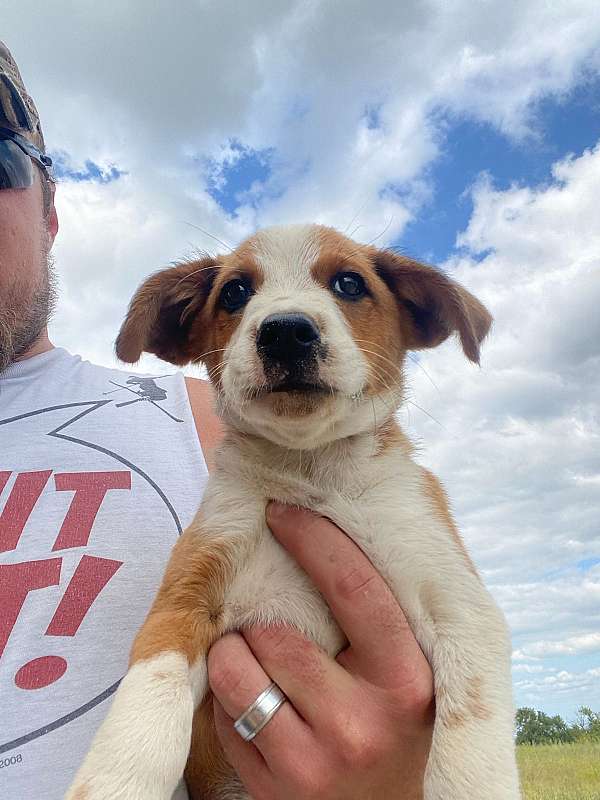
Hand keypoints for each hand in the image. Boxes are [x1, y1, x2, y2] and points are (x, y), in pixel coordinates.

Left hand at [207, 503, 434, 799]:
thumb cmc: (400, 727)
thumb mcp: (414, 673)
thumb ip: (387, 616)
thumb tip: (344, 525)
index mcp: (409, 681)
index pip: (356, 590)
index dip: (314, 541)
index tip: (282, 511)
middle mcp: (364, 725)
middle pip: (279, 634)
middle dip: (262, 618)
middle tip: (270, 620)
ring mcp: (316, 764)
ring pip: (238, 671)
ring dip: (235, 653)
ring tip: (257, 661)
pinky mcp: (276, 793)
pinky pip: (223, 716)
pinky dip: (229, 699)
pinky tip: (260, 704)